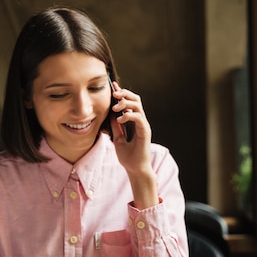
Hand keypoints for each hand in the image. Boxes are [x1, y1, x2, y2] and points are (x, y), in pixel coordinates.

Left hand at [110, 81, 158, 209]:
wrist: (135, 170)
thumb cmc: (128, 157)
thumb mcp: (117, 138)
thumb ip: (115, 126)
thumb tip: (111, 114)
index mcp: (134, 122)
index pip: (129, 102)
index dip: (122, 93)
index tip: (112, 86)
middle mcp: (140, 121)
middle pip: (136, 99)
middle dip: (124, 93)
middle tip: (113, 93)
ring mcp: (143, 125)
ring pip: (138, 105)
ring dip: (125, 103)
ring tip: (115, 108)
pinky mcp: (145, 132)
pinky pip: (138, 117)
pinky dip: (128, 115)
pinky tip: (120, 119)